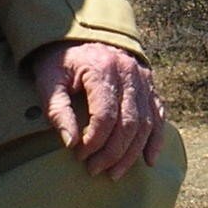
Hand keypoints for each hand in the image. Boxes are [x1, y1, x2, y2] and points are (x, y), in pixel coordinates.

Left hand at [30, 41, 166, 179]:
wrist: (77, 34)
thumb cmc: (59, 61)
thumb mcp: (48, 81)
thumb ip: (57, 110)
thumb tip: (71, 143)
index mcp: (102, 69)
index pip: (105, 116)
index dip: (94, 141)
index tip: (79, 156)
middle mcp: (128, 72)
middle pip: (128, 123)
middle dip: (112, 153)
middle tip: (94, 170)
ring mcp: (142, 78)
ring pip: (145, 123)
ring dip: (131, 153)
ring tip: (114, 173)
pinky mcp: (149, 84)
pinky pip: (158, 115)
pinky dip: (155, 139)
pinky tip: (148, 159)